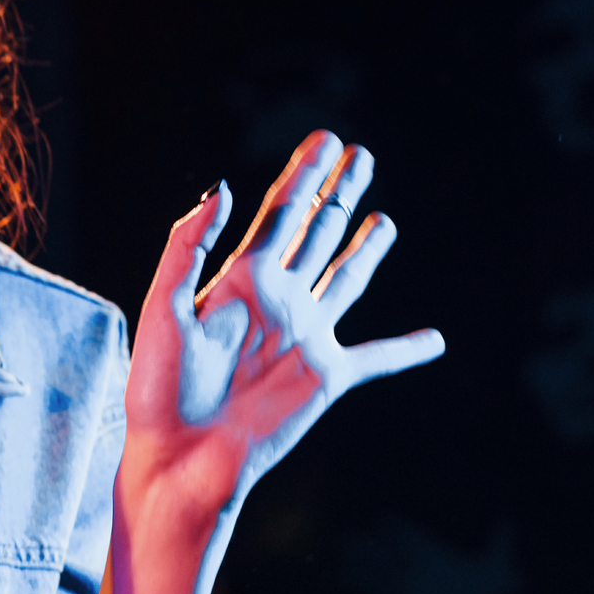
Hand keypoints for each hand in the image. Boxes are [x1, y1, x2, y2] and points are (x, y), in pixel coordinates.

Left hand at [88, 130, 443, 593]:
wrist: (176, 455)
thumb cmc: (158, 386)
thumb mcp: (162, 306)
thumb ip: (188, 245)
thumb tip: (223, 186)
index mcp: (238, 280)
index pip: (281, 213)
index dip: (304, 174)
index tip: (326, 138)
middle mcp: (277, 302)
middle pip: (315, 232)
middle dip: (336, 191)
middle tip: (358, 152)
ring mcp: (304, 337)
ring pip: (344, 278)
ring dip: (365, 248)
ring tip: (384, 217)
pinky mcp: (325, 378)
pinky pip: (376, 359)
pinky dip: (406, 350)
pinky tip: (435, 341)